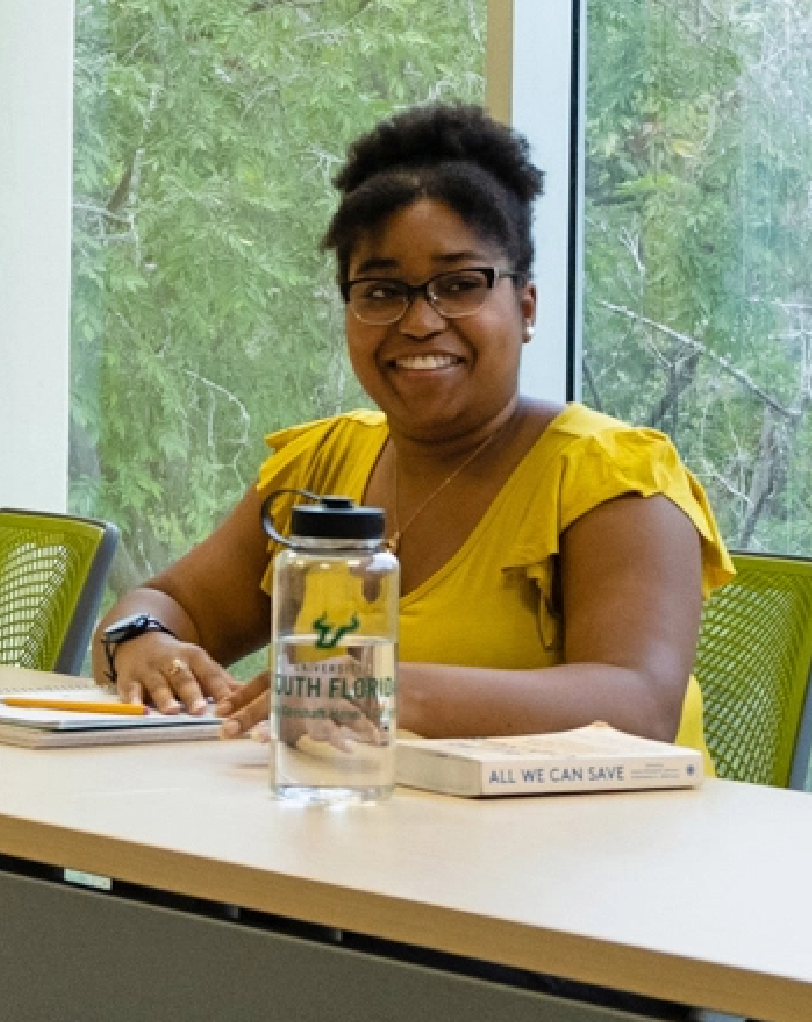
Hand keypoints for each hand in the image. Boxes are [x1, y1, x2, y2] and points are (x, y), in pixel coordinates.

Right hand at [113, 632, 238, 712]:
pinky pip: (130, 689)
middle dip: (192, 693)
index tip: (229, 704)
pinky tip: (136, 710)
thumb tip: (252, 696)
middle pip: (184, 677)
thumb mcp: (200, 665)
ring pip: (158, 684)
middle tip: (200, 710)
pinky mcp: (128, 678)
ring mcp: (149, 669)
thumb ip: (222, 682)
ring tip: (172, 711)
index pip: (209, 673)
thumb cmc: (177, 660)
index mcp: (194, 657)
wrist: (139, 640)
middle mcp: (172, 661)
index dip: (219, 688)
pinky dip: (132, 700)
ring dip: (165, 697)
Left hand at [218, 661, 383, 751]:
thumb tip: (259, 714)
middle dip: (250, 713)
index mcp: (300, 671)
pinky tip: (320, 747)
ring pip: (299, 710)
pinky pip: (337, 723)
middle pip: (274, 695)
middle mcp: (312, 679)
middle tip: (227, 731)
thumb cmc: (349, 683)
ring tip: (258, 741)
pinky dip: (332, 737)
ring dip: (277, 727)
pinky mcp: (352, 706)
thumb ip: (294, 694)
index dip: (242, 693)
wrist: (394, 680)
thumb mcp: (320, 683)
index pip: (265, 679)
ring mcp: (331, 692)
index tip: (220, 710)